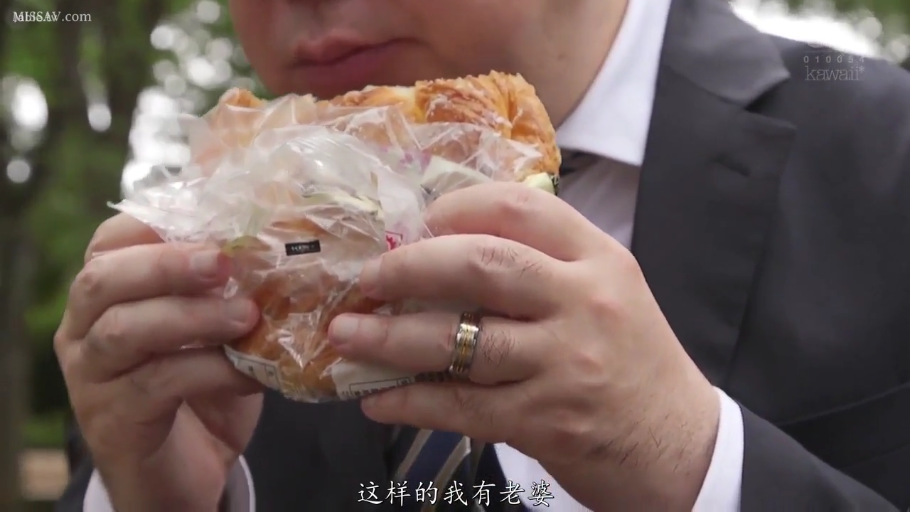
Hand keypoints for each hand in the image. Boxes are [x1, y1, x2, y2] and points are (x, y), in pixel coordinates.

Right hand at [55, 214, 261, 511]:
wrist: (187, 469)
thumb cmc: (203, 383)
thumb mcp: (216, 325)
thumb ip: (233, 283)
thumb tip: (283, 222)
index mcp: (107, 294)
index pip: (111, 240)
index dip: (159, 223)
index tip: (216, 220)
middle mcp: (84, 330)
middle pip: (104, 279)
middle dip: (167, 264)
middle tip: (225, 262)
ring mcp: (92, 378)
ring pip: (124, 331)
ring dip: (191, 317)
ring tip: (247, 316)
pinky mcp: (114, 422)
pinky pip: (156, 385)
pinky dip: (210, 371)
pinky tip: (251, 372)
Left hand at [327, 183, 720, 509]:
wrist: (679, 445)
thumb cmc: (631, 361)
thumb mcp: (605, 292)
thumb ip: (542, 265)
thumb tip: (443, 250)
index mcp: (597, 259)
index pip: (518, 207)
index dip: (453, 209)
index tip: (415, 224)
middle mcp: (582, 303)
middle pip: (480, 264)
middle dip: (408, 267)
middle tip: (367, 278)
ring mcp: (564, 363)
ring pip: (459, 339)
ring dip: (389, 337)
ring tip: (347, 335)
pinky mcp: (544, 421)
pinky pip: (460, 404)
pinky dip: (410, 400)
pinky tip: (377, 398)